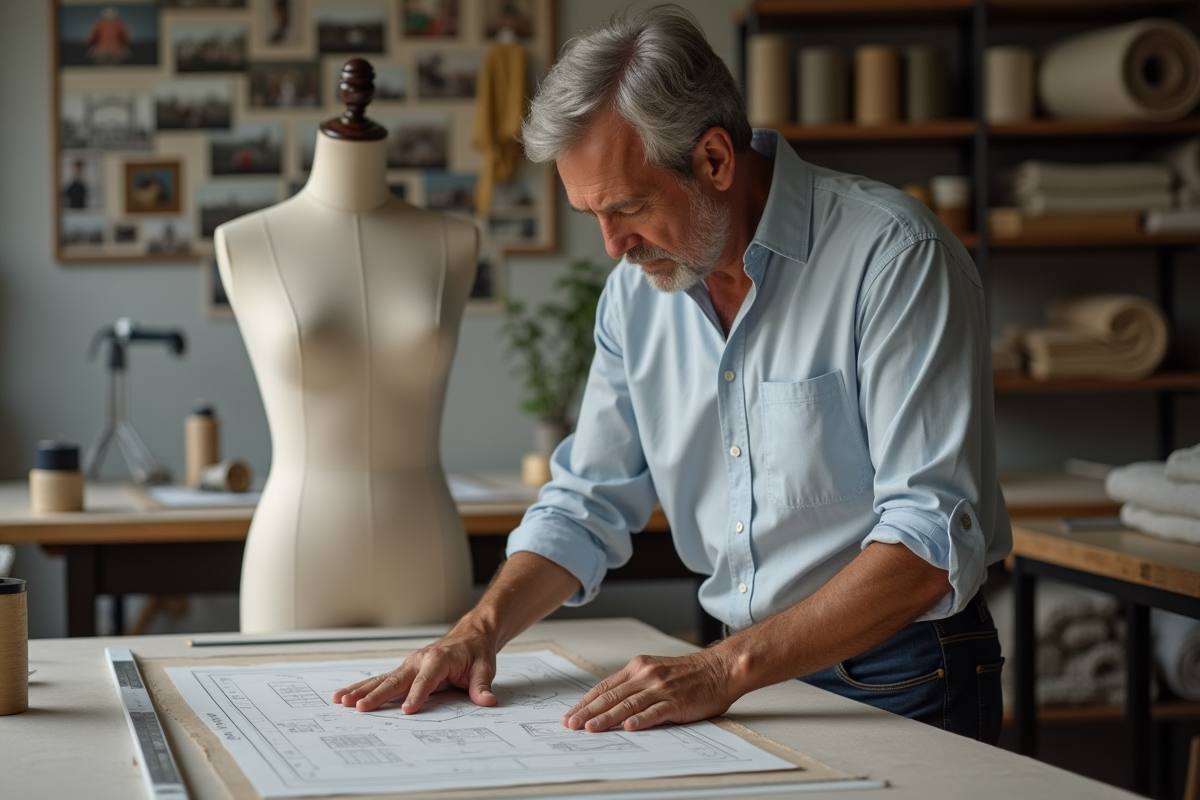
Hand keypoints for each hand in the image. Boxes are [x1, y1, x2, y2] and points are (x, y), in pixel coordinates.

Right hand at [331, 623, 497, 712]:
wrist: (471, 635)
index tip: (408, 710)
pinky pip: (381, 680)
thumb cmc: (476, 652)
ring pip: (382, 679)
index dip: (417, 695)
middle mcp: (419, 660)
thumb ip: (482, 686)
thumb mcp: (484, 668)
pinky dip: (362, 687)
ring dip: (361, 689)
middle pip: (396, 679)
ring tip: (341, 701)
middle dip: (377, 694)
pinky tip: (344, 695)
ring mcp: (408, 665)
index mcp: (439, 659)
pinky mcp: (404, 671)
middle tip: (360, 707)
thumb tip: (488, 701)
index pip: (426, 680)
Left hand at [562, 649, 736, 732]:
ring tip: (591, 728)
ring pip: (628, 704)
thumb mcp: (656, 671)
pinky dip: (641, 719)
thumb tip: (610, 703)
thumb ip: (635, 684)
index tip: (571, 713)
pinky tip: (629, 727)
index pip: (605, 686)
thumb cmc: (689, 673)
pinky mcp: (677, 701)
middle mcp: (646, 676)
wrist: (719, 669)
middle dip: (588, 711)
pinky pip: (656, 711)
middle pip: (611, 696)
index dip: (586, 701)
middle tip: (571, 724)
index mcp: (638, 668)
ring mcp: (661, 688)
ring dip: (607, 717)